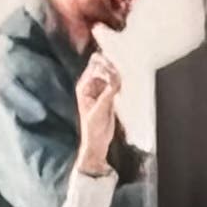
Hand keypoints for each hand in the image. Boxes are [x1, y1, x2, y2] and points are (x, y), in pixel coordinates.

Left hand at [73, 54, 123, 173]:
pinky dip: (121, 84)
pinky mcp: (108, 94)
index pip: (95, 65)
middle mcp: (91, 85)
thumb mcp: (100, 109)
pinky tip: (122, 90)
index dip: (106, 65)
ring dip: (118, 76)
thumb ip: (109, 93)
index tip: (116, 72)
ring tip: (121, 86)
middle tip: (120, 78)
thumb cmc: (93, 128)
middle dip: (112, 68)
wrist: (97, 141)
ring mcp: (100, 89)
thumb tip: (118, 79)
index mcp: (83, 86)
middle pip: (103, 66)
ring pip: (111, 73)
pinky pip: (116, 82)